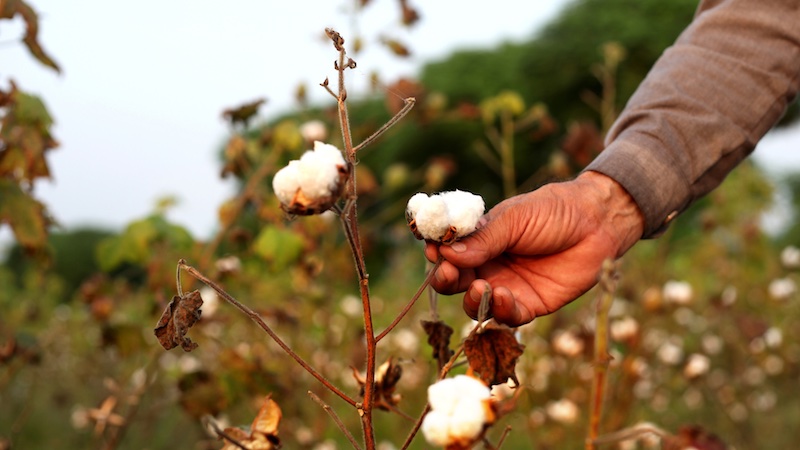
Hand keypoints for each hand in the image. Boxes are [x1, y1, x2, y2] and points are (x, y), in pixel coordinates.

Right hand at [425, 171, 643, 326]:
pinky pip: (508, 317)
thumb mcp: (515, 219)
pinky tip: (505, 295)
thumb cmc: (554, 212)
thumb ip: (483, 239)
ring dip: (472, 300)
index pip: (447, 252)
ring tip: (481, 287)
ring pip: (476, 305)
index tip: (431, 250)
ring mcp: (507, 286)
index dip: (436, 253)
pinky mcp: (530, 305)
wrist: (597, 223)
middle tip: (448, 273)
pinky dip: (501, 311)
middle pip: (455, 281)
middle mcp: (488, 266)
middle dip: (446, 279)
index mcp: (479, 240)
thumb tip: (446, 253)